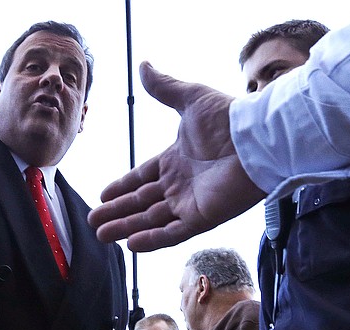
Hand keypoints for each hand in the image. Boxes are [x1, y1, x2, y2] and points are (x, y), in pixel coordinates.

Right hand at [88, 62, 265, 251]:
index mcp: (176, 159)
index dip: (123, 186)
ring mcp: (191, 202)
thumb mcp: (189, 98)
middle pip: (141, 202)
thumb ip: (165, 87)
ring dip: (127, 227)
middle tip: (93, 221)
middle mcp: (180, 183)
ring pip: (151, 219)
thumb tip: (143, 65)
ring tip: (102, 235)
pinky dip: (153, 240)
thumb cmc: (227, 118)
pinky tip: (131, 245)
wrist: (256, 139)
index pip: (143, 177)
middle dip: (117, 212)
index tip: (103, 195)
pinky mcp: (202, 217)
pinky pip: (173, 232)